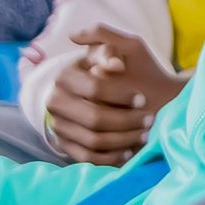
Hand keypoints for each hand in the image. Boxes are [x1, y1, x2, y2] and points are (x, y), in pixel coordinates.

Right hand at [46, 27, 185, 165]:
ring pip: (93, 139)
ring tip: (144, 134)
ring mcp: (58, 125)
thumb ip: (112, 47)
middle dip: (126, 121)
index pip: (94, 87)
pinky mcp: (64, 145)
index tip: (142, 99)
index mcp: (65, 75)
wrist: (118, 92)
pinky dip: (111, 157)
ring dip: (124, 139)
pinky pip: (87, 157)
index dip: (121, 94)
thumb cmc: (124, 69)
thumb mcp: (122, 49)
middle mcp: (55, 102)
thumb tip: (114, 65)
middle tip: (149, 121)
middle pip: (94, 118)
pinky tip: (129, 152)